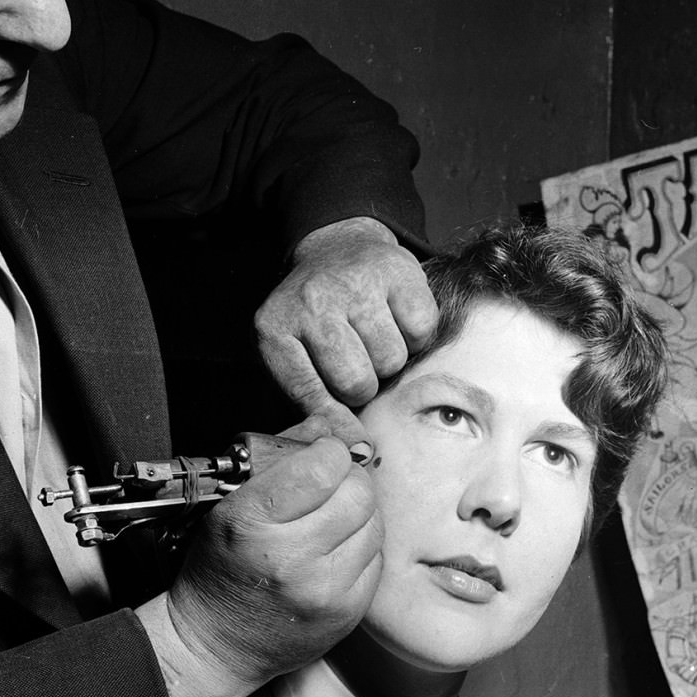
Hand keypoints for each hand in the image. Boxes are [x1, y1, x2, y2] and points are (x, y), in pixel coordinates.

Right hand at [159, 434, 382, 696]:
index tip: (320, 457)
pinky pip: (377, 559)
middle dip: (348, 480)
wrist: (216, 645)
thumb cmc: (220, 567)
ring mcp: (325, 591)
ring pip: (375, 524)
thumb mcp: (228, 503)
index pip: (322, 467)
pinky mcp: (348, 613)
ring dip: (358, 514)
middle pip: (358, 493)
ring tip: (329, 520)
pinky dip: (361, 548)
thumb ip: (280, 457)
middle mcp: (291, 559)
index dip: (327, 453)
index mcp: (252, 523)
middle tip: (328, 487)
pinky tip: (334, 552)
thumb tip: (329, 427)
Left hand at [255, 216, 436, 442]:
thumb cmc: (318, 320)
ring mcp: (354, 283)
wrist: (339, 251)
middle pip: (357, 382)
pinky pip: (421, 331)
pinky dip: (415, 335)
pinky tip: (395, 320)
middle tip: (359, 366)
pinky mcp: (397, 272)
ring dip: (389, 359)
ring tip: (374, 339)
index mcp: (275, 328)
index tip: (351, 436)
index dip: (334, 419)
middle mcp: (311, 302)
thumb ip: (316, 403)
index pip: (308, 393)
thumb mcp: (296, 356)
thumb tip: (356, 446)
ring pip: (391, 359)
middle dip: (364, 385)